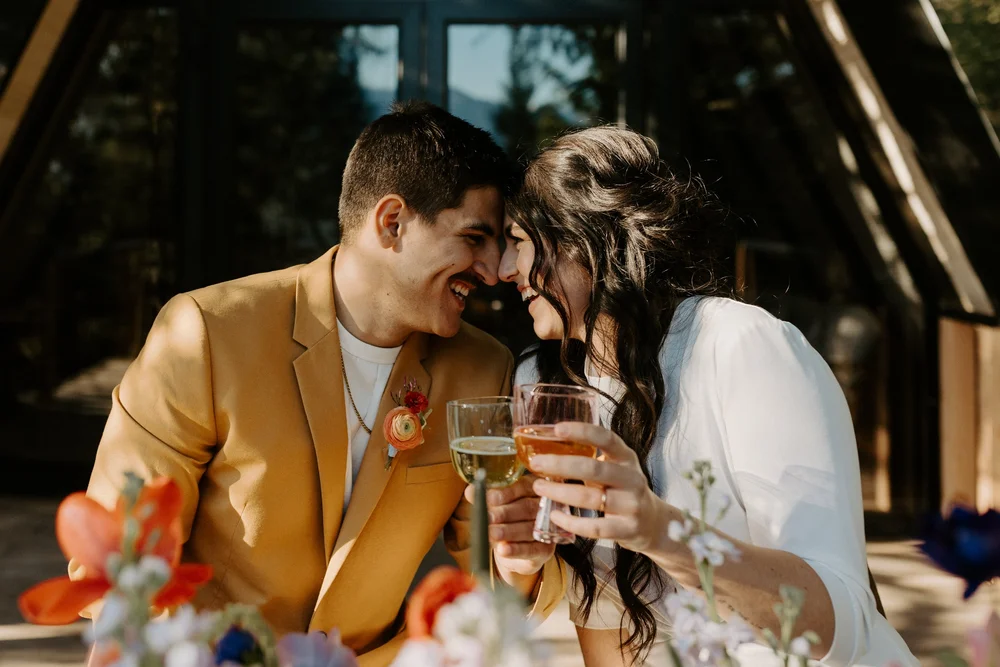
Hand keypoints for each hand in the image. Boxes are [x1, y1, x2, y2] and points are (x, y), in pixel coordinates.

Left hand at [463, 475, 555, 577]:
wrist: (515, 549)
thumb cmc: (506, 519)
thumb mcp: (494, 506)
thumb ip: (484, 498)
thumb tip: (470, 491)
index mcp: (533, 488)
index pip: (523, 486)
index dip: (507, 493)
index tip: (490, 498)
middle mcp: (544, 507)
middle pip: (527, 508)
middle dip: (505, 513)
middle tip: (489, 517)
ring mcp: (547, 528)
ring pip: (529, 529)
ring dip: (509, 531)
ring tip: (492, 534)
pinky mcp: (545, 549)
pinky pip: (531, 549)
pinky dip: (516, 550)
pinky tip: (503, 550)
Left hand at [529, 422, 675, 554]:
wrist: (654, 524)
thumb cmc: (624, 491)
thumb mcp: (616, 468)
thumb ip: (591, 459)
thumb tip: (549, 447)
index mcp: (627, 458)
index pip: (607, 439)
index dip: (583, 432)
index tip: (557, 428)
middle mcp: (632, 479)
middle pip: (594, 469)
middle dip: (561, 465)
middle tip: (536, 463)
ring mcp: (632, 505)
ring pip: (591, 498)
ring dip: (560, 493)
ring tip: (538, 487)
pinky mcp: (627, 529)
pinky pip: (594, 527)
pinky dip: (570, 522)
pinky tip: (554, 515)